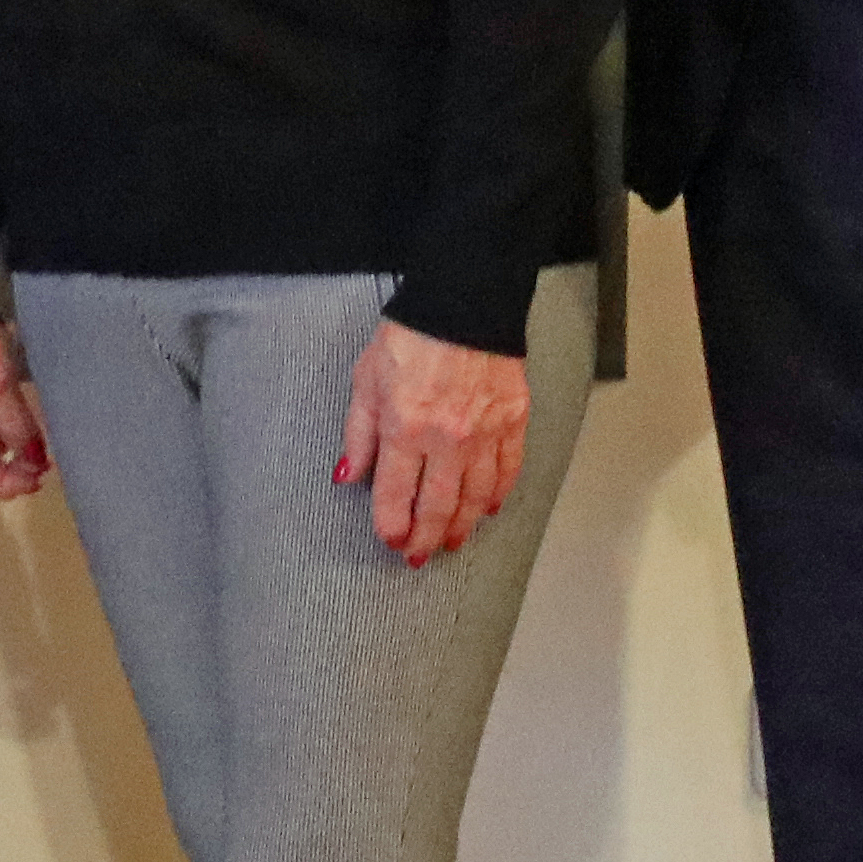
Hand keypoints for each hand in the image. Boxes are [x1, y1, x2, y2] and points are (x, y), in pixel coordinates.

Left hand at [338, 320, 530, 568]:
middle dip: (426, 538)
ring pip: (475, 497)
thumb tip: (349, 476)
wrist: (462, 305)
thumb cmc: (409, 338)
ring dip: (462, 525)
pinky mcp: (513, 422)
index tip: (390, 539)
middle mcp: (446, 439)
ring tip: (452, 541)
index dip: (391, 525)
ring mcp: (484, 433)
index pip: (395, 495)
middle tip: (419, 556)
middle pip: (438, 506)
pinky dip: (497, 494)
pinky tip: (487, 507)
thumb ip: (358, 434)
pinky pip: (507, 471)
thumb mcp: (365, 381)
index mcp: (404, 428)